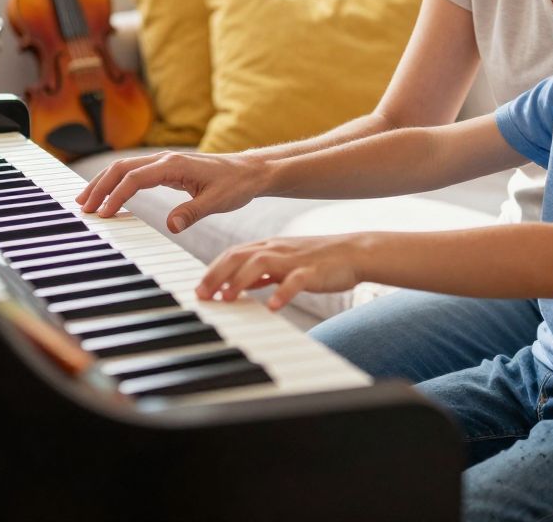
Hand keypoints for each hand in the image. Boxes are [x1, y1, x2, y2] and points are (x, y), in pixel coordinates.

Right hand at [75, 149, 267, 231]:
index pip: (135, 178)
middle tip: (83, 208)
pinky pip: (134, 173)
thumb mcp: (218, 201)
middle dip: (100, 186)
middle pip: (122, 168)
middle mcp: (165, 159)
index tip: (104, 214)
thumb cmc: (236, 185)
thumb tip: (171, 226)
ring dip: (104, 183)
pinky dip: (117, 183)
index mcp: (174, 164)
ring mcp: (164, 162)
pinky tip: (109, 196)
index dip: (116, 196)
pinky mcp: (166, 169)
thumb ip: (193, 212)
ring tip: (86, 202)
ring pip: (125, 168)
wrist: (249, 172)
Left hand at [196, 235, 364, 310]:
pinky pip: (295, 280)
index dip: (212, 270)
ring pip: (261, 263)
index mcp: (270, 247)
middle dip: (217, 275)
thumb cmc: (319, 260)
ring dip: (240, 281)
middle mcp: (278, 249)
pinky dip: (281, 292)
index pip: (233, 253)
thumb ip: (261, 272)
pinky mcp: (313, 271)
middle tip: (202, 296)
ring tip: (227, 298)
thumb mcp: (284, 263)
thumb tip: (236, 284)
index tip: (197, 290)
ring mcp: (295, 259)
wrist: (354, 252)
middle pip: (240, 256)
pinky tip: (272, 306)